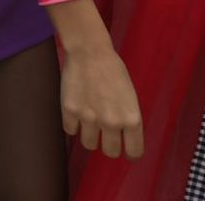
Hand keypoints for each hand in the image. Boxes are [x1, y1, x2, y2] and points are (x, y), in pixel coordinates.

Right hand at [61, 42, 144, 159]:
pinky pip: (70, 130)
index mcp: (131, 119)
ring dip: (90, 136)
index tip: (126, 149)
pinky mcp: (70, 111)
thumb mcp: (130, 97)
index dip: (130, 152)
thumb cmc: (113, 71)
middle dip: (109, 145)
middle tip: (106, 135)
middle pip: (110, 152)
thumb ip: (127, 119)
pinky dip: (73, 124)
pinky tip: (77, 112)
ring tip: (90, 122)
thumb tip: (123, 137)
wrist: (89, 52)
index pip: (134, 152)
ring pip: (89, 144)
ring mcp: (89, 118)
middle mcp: (111, 122)